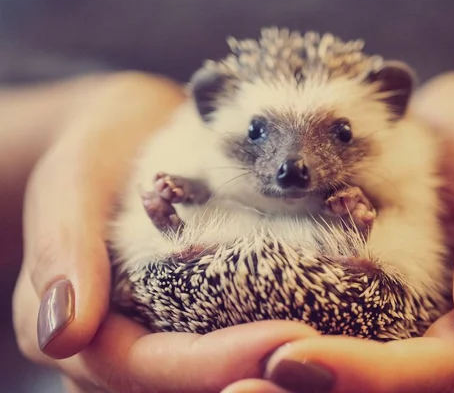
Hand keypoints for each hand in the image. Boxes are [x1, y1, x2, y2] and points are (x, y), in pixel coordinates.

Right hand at [11, 72, 318, 391]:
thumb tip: (62, 333)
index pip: (146, 368)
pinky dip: (282, 323)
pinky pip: (239, 331)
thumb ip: (64, 250)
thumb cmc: (98, 153)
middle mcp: (126, 347)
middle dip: (259, 368)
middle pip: (190, 384)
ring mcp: (166, 332)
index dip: (214, 362)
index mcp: (85, 332)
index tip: (286, 338)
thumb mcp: (71, 184)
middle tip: (330, 346)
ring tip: (341, 329)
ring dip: (278, 357)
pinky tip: (333, 301)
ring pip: (220, 370)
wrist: (129, 135)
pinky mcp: (200, 311)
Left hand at [225, 72, 453, 392]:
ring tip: (241, 383)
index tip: (292, 361)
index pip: (446, 370)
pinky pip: (363, 355)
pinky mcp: (400, 328)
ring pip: (380, 389)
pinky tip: (260, 358)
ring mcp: (435, 345)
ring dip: (310, 391)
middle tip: (244, 387)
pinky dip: (316, 365)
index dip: (374, 376)